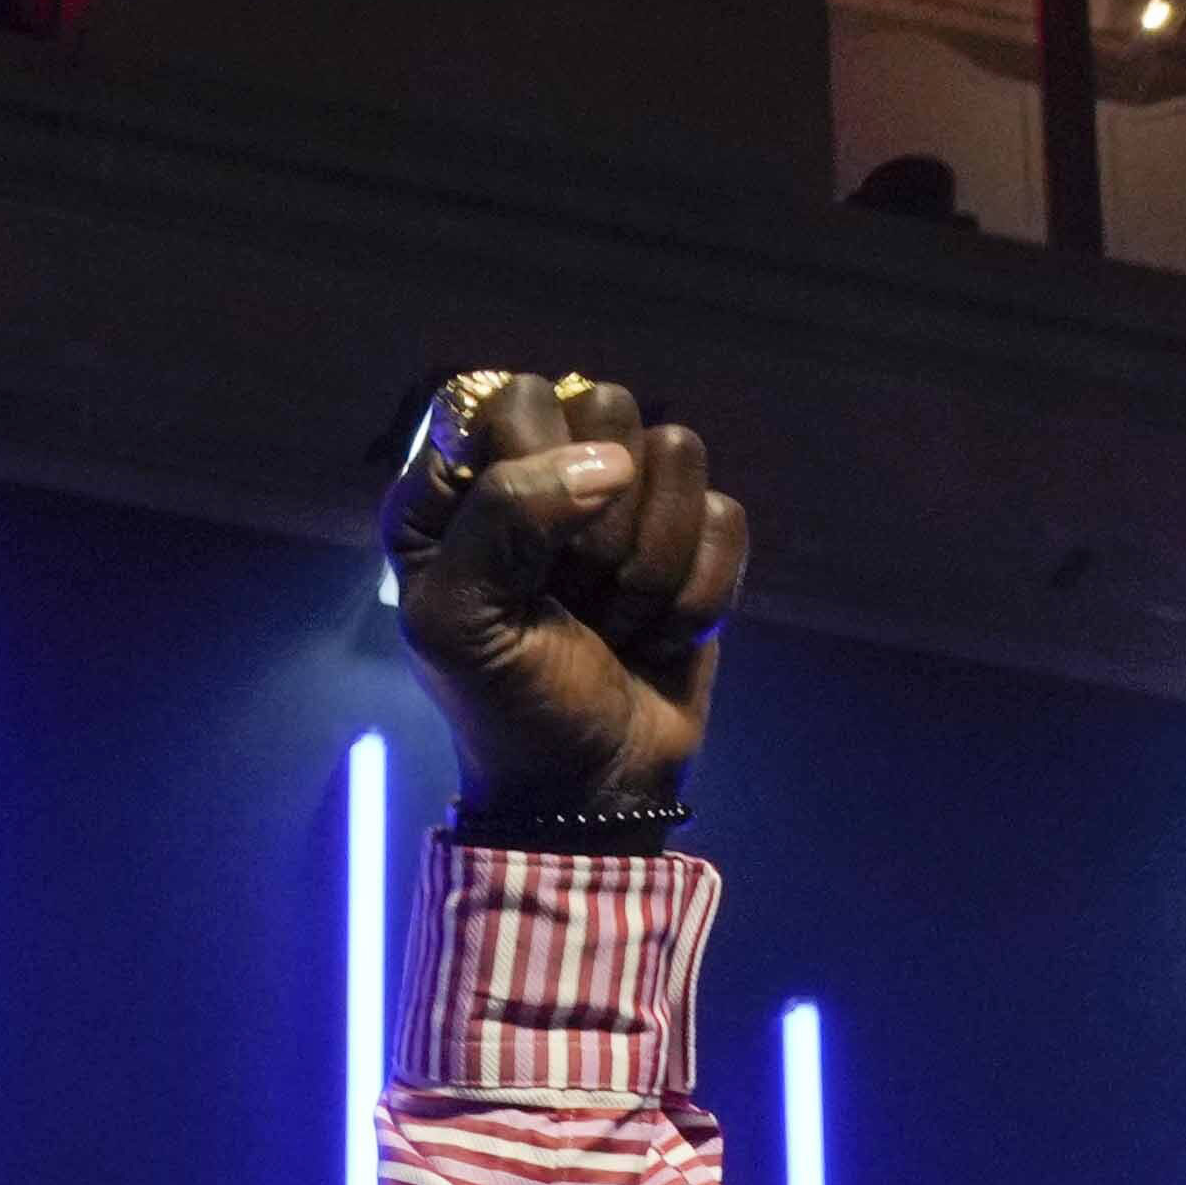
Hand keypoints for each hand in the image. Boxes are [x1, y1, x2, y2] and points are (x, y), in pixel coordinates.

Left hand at [382, 371, 741, 819]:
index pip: (512, 396)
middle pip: (607, 407)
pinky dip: (695, 594)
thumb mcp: (460, 624)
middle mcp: (543, 471)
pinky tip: (655, 632)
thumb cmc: (507, 707)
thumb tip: (610, 463)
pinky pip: (725, 518)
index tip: (524, 554)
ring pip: (678, 453)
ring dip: (649, 563)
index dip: (533, 465)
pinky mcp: (693, 539)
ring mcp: (626, 500)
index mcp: (461, 482)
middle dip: (598, 523)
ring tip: (609, 619)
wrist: (590, 789)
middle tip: (569, 594)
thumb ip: (501, 519)